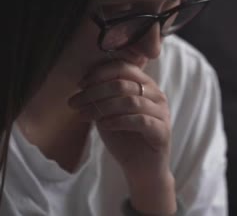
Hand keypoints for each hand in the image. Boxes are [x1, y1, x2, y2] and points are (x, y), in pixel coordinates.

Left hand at [68, 60, 176, 214]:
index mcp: (145, 85)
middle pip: (123, 83)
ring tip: (83, 115)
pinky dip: (118, 121)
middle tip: (74, 102)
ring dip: (101, 107)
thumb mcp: (109, 113)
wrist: (141, 168)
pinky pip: (140, 120)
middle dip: (94, 92)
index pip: (124, 67)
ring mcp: (162, 112)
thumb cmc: (125, 138)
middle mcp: (156, 95)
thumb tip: (83, 84)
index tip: (80, 85)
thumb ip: (102, 97)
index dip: (100, 73)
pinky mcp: (162, 131)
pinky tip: (103, 125)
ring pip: (130, 101)